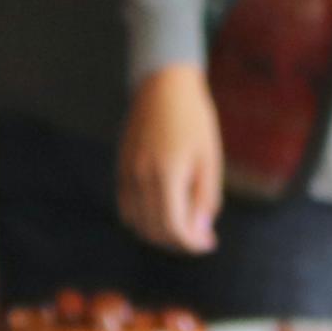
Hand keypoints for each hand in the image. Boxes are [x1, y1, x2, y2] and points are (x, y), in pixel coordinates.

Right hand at [117, 61, 224, 253]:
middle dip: (180, 242)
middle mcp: (141, 177)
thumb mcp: (210, 160)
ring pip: (138, 223)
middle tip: (201, 237)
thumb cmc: (194, 120)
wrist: (164, 86)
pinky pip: (127, 208)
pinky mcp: (121, 168)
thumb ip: (205, 198)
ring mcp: (127, 173)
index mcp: (167, 174)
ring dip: (161, 233)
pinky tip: (164, 211)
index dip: (192, 244)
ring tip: (185, 225)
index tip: (209, 244)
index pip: (174, 228)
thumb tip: (200, 232)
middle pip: (155, 231)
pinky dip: (144, 219)